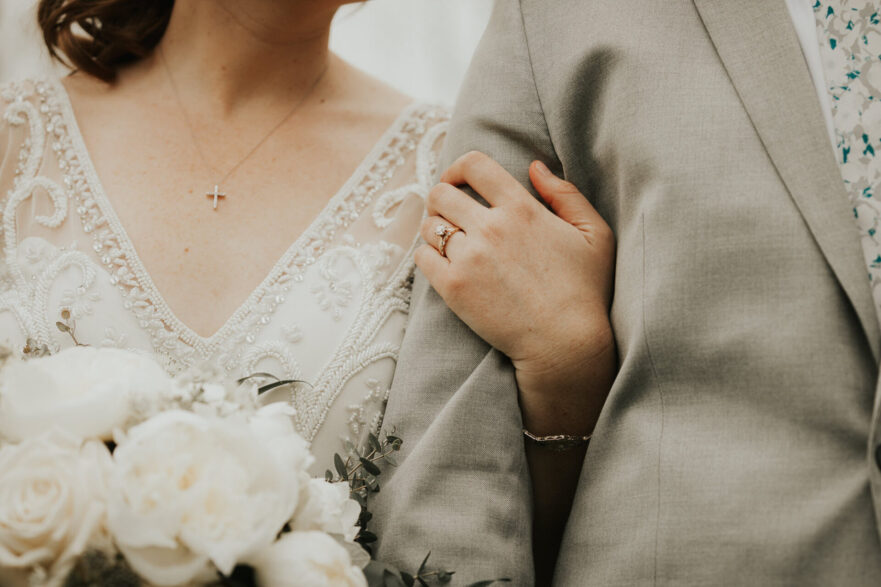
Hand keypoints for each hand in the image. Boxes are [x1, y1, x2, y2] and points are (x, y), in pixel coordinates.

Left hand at [416, 152, 615, 389]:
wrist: (565, 344)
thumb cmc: (585, 291)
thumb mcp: (595, 234)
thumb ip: (566, 194)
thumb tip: (534, 167)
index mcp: (522, 208)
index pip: (474, 165)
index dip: (458, 167)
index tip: (457, 180)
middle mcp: (491, 228)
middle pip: (441, 194)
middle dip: (441, 199)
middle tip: (449, 214)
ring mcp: (469, 259)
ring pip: (429, 226)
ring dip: (434, 229)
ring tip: (448, 242)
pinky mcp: (453, 289)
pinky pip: (421, 257)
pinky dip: (427, 256)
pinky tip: (443, 265)